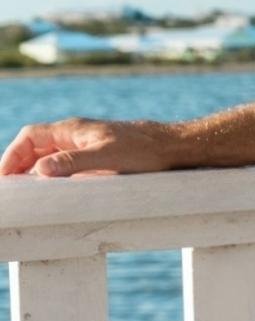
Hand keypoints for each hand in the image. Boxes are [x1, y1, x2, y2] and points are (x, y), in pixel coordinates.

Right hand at [1, 117, 176, 175]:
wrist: (173, 145)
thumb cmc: (143, 149)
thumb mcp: (107, 157)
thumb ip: (73, 162)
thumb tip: (39, 170)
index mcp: (72, 130)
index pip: (30, 136)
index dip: (12, 154)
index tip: (3, 176)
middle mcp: (75, 134)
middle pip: (35, 145)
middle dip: (18, 163)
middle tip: (10, 187)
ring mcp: (85, 143)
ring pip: (49, 153)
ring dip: (33, 168)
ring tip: (25, 190)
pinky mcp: (97, 154)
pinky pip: (65, 161)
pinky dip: (52, 172)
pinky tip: (53, 187)